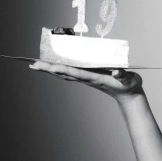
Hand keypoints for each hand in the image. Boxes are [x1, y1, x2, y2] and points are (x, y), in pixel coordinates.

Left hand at [29, 61, 143, 103]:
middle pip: (64, 73)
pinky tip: (54, 66)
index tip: (49, 66)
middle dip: (49, 69)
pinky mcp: (88, 77)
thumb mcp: (128, 80)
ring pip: (65, 73)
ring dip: (50, 69)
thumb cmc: (129, 86)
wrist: (129, 96)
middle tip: (33, 64)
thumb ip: (123, 75)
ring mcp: (87, 78)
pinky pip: (70, 72)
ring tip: (37, 65)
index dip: (61, 68)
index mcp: (95, 78)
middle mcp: (88, 78)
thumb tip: (116, 72)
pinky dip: (59, 69)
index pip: (75, 73)